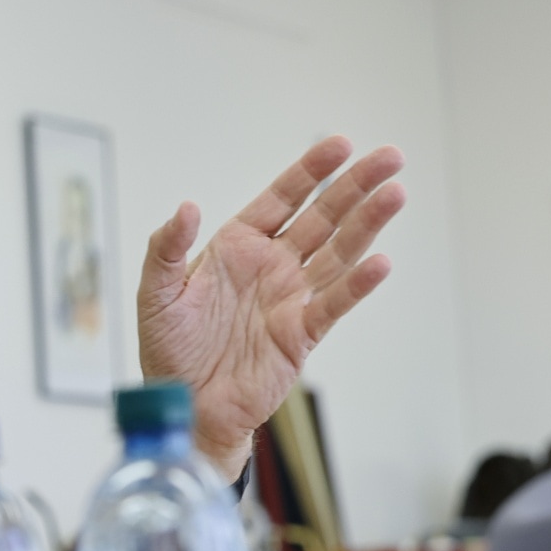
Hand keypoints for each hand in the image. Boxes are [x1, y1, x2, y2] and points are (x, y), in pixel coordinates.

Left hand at [137, 136, 403, 479]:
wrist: (184, 405)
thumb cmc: (167, 351)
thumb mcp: (155, 296)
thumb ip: (165, 250)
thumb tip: (186, 207)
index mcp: (236, 248)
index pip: (281, 199)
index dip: (310, 171)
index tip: (339, 144)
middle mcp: (271, 266)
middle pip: (322, 217)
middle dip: (355, 186)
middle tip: (390, 156)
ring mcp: (291, 297)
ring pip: (338, 252)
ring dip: (367, 223)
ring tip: (395, 193)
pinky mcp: (302, 332)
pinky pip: (334, 303)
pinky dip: (356, 285)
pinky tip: (379, 262)